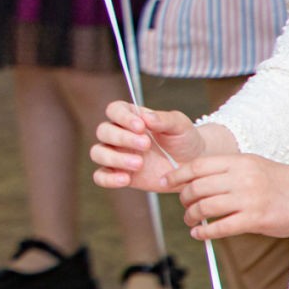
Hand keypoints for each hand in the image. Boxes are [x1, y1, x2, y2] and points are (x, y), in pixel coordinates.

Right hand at [91, 102, 205, 191]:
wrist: (191, 166)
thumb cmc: (184, 141)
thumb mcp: (180, 126)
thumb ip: (165, 119)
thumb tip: (147, 117)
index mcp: (131, 118)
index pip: (114, 110)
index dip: (122, 117)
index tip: (140, 127)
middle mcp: (119, 134)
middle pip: (103, 131)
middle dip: (122, 138)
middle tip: (146, 145)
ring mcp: (116, 155)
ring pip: (97, 153)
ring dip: (114, 158)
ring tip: (139, 164)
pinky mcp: (118, 174)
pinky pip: (100, 176)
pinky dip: (108, 179)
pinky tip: (125, 179)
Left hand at [172, 156, 288, 240]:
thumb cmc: (282, 182)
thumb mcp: (253, 165)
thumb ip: (227, 170)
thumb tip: (194, 178)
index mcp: (240, 161)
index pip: (197, 166)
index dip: (177, 175)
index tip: (165, 182)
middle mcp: (242, 178)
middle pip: (196, 187)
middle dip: (183, 198)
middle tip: (183, 205)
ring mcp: (249, 199)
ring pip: (204, 207)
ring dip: (191, 216)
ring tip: (190, 220)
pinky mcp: (256, 220)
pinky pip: (220, 227)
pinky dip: (204, 232)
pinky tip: (199, 234)